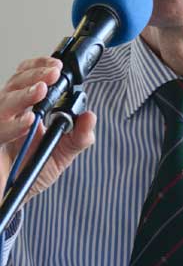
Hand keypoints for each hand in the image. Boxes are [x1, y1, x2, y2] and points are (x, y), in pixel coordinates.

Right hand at [0, 57, 95, 201]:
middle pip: (15, 84)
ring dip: (24, 94)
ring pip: (4, 101)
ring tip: (42, 90)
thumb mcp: (61, 154)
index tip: (57, 66)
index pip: (27, 78)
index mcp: (25, 110)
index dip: (38, 68)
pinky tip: (29, 122)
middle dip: (35, 76)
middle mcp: (9, 114)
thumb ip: (79, 137)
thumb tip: (91, 116)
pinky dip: (13, 125)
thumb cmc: (31, 172)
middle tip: (54, 74)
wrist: (12, 199)